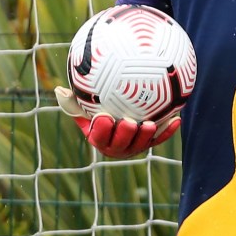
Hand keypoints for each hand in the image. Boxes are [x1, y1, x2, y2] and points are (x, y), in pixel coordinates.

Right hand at [54, 87, 180, 157]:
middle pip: (119, 145)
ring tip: (148, 124)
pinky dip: (167, 131)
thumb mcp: (85, 105)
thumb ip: (74, 100)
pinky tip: (176, 119)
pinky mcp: (151, 141)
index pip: (98, 137)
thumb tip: (59, 90)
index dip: (100, 130)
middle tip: (128, 122)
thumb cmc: (99, 107)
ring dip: (145, 136)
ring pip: (140, 145)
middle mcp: (116, 145)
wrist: (120, 112)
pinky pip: (160, 138)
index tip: (103, 117)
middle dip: (124, 135)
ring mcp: (135, 145)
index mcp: (99, 137)